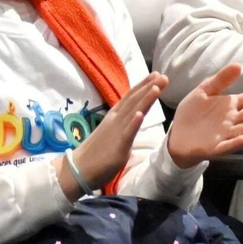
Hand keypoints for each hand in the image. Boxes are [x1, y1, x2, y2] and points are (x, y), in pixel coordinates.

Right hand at [64, 73, 167, 197]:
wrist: (79, 168)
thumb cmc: (96, 153)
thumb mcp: (112, 133)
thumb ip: (123, 125)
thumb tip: (133, 119)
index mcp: (114, 116)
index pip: (130, 97)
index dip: (143, 85)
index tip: (156, 75)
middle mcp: (115, 119)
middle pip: (134, 100)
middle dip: (149, 87)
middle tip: (163, 75)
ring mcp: (116, 131)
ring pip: (133, 112)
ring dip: (145, 99)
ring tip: (157, 87)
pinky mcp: (118, 145)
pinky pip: (127, 132)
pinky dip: (134, 122)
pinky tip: (140, 114)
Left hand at [167, 62, 242, 167]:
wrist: (177, 136)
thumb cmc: (192, 114)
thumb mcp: (204, 91)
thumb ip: (220, 80)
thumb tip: (238, 64)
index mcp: (230, 106)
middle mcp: (232, 120)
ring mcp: (225, 135)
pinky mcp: (214, 148)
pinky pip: (226, 146)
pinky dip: (235, 143)